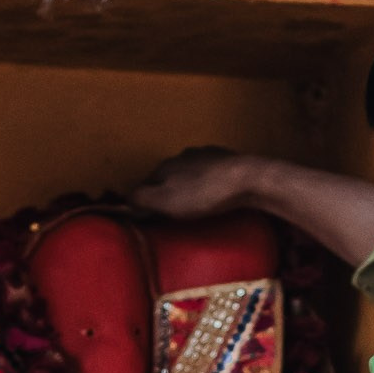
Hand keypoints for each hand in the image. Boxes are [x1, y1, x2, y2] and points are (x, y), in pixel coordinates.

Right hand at [131, 147, 265, 222]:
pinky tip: (216, 196)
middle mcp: (182, 156)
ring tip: (196, 207)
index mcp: (164, 166)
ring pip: (190, 173)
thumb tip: (125, 200)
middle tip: (173, 215)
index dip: (145, 201)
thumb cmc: (204, 193)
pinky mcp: (228, 159)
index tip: (148, 218)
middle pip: (167, 177)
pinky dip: (209, 183)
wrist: (248, 178)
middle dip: (168, 193)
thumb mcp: (165, 201)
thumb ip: (141, 199)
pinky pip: (211, 173)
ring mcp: (206, 154)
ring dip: (189, 187)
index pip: (145, 184)